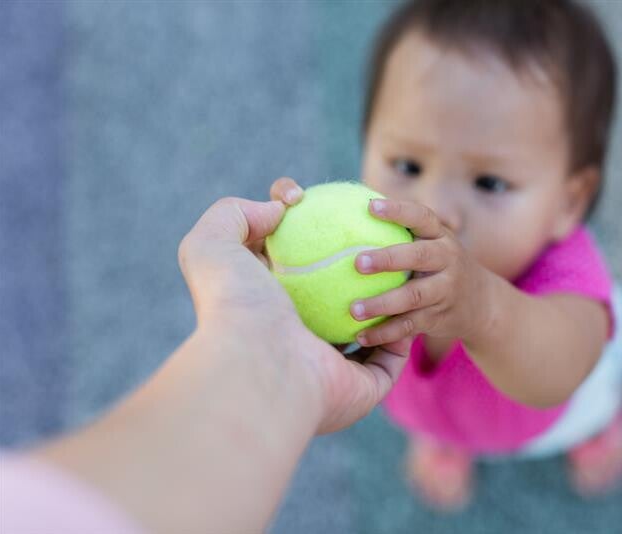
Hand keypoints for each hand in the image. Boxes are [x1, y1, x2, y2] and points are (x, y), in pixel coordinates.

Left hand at [180, 190, 410, 433]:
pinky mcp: (359, 388)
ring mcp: (329, 367)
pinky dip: (402, 333)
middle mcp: (295, 340)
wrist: (261, 368)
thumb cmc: (237, 305)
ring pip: (368, 330)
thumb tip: (280, 210)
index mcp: (267, 310)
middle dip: (357, 274)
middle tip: (372, 243)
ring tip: (399, 270)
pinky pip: (390, 358)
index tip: (314, 207)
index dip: (306, 232)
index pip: (293, 268)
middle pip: (334, 300)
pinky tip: (409, 301)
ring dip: (387, 303)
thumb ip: (235, 213)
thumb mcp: (212, 244)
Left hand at [349, 198, 489, 346]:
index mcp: (440, 236)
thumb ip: (402, 231)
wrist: (481, 303)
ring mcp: (445, 290)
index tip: (370, 206)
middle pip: (419, 256)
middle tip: (357, 262)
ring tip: (354, 309)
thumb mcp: (431, 243)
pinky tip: (361, 336)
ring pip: (413, 296)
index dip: (397, 211)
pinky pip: (409, 326)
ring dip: (382, 303)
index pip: (421, 217)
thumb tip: (351, 206)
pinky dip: (385, 332)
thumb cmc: (439, 265)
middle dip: (388, 259)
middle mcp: (447, 260)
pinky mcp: (439, 317)